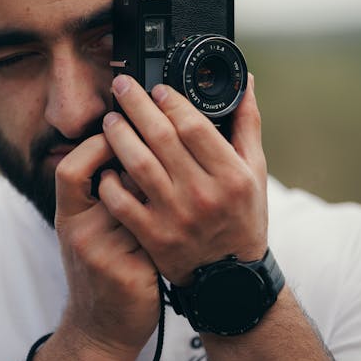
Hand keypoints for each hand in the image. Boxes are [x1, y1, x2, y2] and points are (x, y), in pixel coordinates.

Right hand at [54, 133, 159, 356]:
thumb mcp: (85, 230)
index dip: (94, 147)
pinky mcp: (128, 273)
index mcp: (68, 217)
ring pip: (140, 203)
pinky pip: (156, 231)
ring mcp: (102, 254)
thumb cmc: (101, 268)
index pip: (69, 170)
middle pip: (111, 180)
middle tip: (163, 143)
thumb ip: (100, 194)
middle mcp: (79, 233)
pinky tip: (185, 213)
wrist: (102, 329)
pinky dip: (171, 218)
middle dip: (139, 157)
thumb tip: (130, 145)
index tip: (121, 130)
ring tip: (180, 177)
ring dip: (162, 188)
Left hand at [99, 73, 267, 285]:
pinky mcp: (154, 237)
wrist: (232, 278)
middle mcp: (203, 195)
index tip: (157, 88)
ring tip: (110, 118)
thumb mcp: (255, 170)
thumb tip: (245, 82)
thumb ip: (247, 124)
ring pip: (139, 165)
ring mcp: (176, 217)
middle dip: (137, 106)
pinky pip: (123, 204)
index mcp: (231, 176)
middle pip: (162, 139)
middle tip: (122, 86)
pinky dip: (111, 182)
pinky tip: (105, 165)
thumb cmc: (244, 216)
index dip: (172, 102)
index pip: (195, 127)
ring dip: (119, 136)